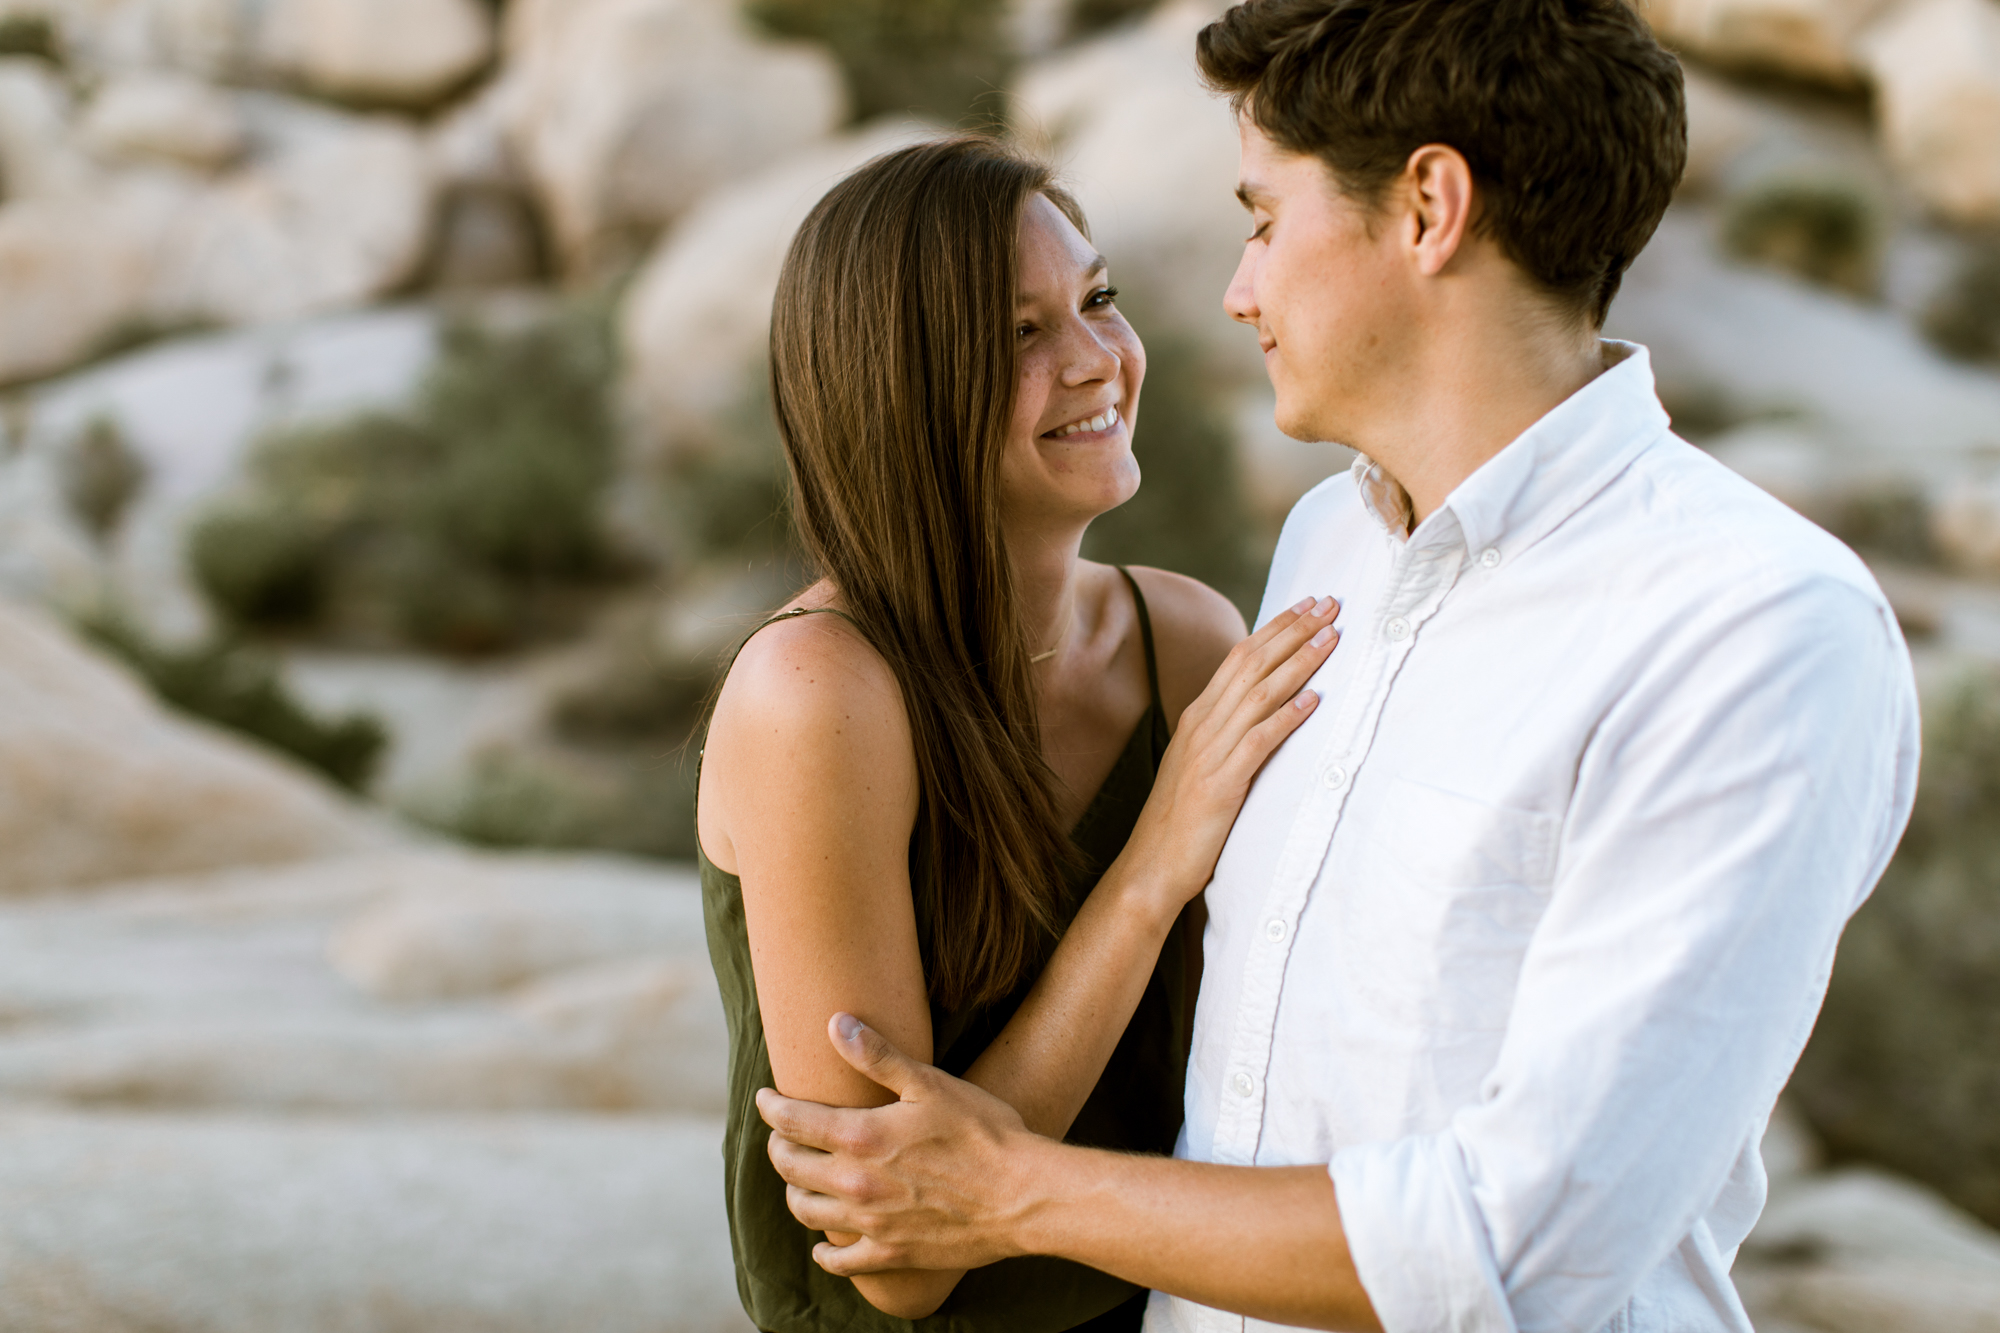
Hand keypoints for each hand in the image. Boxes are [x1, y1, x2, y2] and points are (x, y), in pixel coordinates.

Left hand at [758, 1013, 1041, 1275]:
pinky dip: (826, 1253)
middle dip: (778, 1147)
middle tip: (780, 1136)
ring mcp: (870, 1224)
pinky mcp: (891, 1254)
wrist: (1023, 1195)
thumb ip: (878, 1055)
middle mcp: (854, 1183)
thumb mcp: (929, 1084)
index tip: (765, 1097)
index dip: (771, 1107)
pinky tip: (824, 1245)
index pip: (793, 1121)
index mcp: (859, 1136)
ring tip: (798, 1180)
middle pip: (791, 1167)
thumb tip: (836, 1023)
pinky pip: (841, 1260)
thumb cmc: (982, 1132)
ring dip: (794, 1193)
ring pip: (806, 1211)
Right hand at [1119, 595, 1339, 915]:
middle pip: (1252, 664)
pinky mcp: (1221, 784)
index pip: (1240, 658)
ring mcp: (1210, 753)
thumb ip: (1229, 733)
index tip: (1308, 605)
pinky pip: (1258, 742)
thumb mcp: (1202, 763)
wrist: (1151, 865)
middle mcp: (1203, 725)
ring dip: (1299, 663)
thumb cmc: (1182, 819)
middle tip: (1330, 604)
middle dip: (1294, 631)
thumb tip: (1267, 708)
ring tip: (1331, 639)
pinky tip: (1312, 701)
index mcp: (1198, 717)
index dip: (1276, 628)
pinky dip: (1286, 717)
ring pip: (1259, 694)